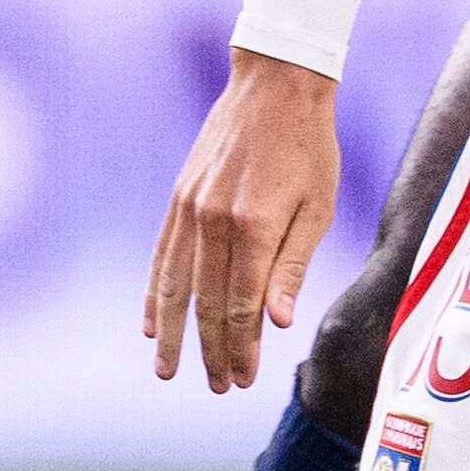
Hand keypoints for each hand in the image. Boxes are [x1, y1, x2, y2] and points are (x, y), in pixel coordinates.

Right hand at [148, 51, 342, 391]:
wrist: (275, 84)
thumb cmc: (310, 147)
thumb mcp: (319, 207)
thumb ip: (293, 265)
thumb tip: (276, 322)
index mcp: (256, 226)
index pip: (243, 305)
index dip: (241, 347)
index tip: (241, 380)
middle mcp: (215, 221)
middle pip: (209, 304)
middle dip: (212, 351)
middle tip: (217, 387)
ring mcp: (191, 209)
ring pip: (176, 286)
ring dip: (175, 333)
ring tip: (168, 371)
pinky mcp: (179, 198)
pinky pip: (161, 256)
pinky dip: (153, 293)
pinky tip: (150, 324)